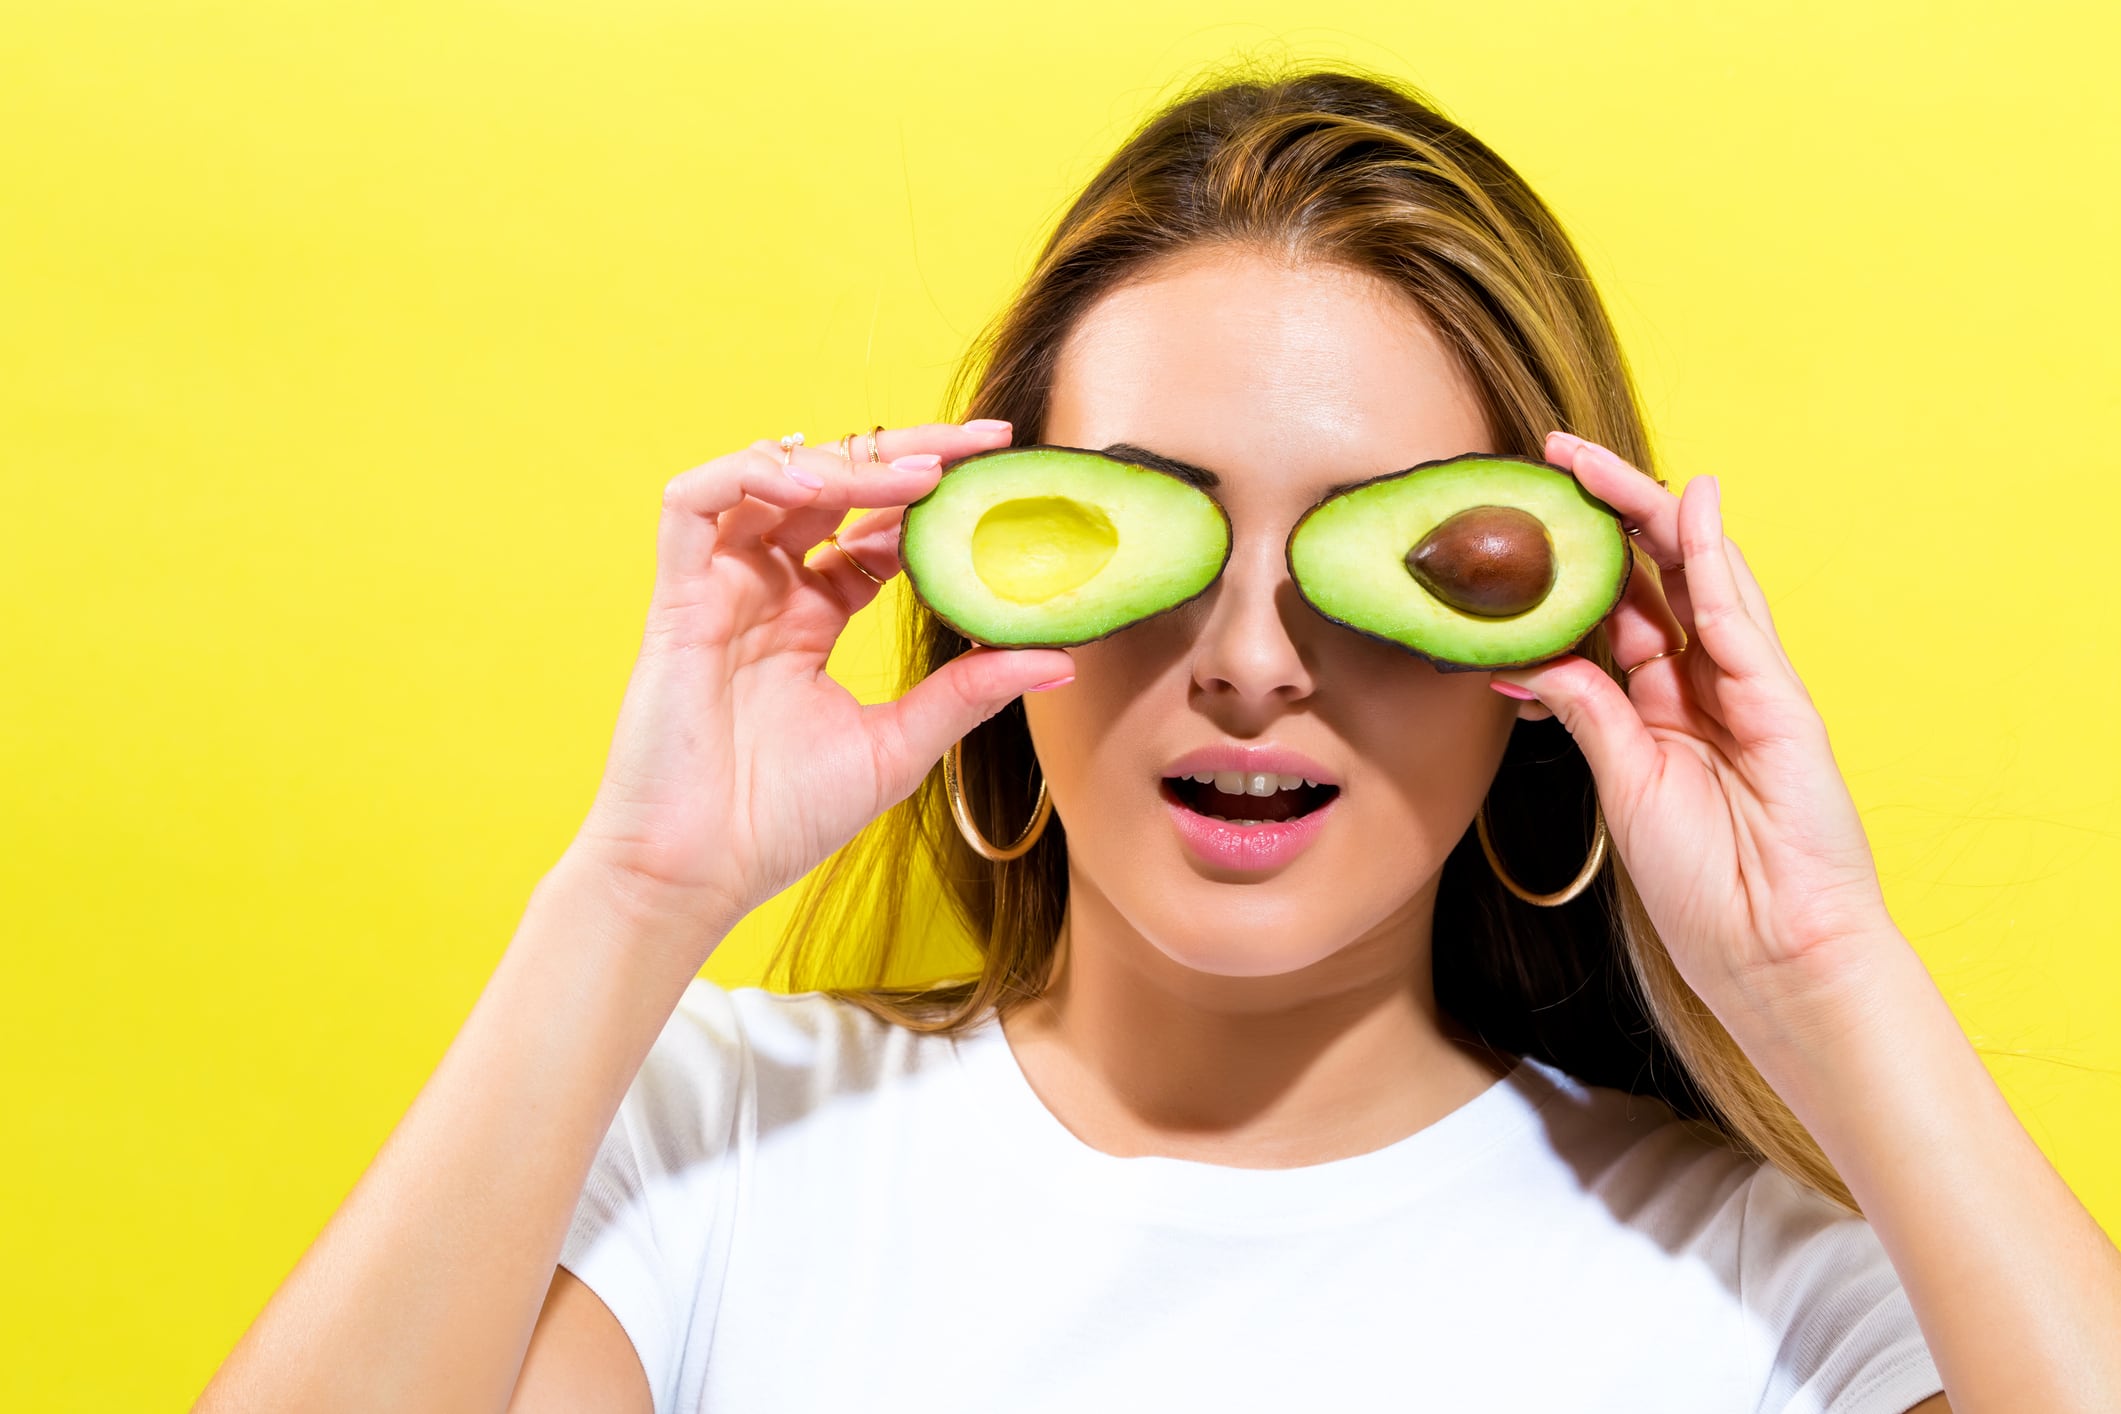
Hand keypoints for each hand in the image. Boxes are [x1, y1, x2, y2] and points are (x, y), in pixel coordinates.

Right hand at [564, 420, 1075, 939]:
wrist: (699, 874)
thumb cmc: (782, 820)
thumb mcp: (900, 745)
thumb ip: (970, 691)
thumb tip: (1060, 658)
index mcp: (811, 621)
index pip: (874, 531)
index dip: (929, 500)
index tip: (997, 479)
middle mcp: (766, 594)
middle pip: (832, 489)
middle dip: (905, 455)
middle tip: (980, 444)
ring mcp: (719, 591)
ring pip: (770, 481)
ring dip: (844, 463)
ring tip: (917, 475)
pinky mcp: (676, 600)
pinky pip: (692, 504)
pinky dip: (747, 474)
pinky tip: (812, 481)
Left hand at [1489, 431, 1895, 1017]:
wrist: (1772, 952)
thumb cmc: (1704, 885)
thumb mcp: (1624, 786)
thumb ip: (1587, 712)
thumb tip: (1523, 660)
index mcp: (1659, 708)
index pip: (1615, 612)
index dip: (1573, 564)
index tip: (1523, 521)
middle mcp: (1702, 687)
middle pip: (1653, 578)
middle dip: (1604, 515)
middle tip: (1552, 459)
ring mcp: (1746, 689)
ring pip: (1696, 580)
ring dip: (1647, 515)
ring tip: (1595, 463)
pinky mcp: (1782, 703)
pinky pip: (1738, 620)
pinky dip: (1714, 561)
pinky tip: (1690, 511)